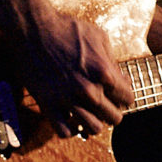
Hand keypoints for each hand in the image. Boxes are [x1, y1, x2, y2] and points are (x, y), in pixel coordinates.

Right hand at [17, 1, 133, 137]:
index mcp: (104, 72)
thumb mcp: (99, 37)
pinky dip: (70, 129)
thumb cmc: (67, 29)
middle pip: (114, 117)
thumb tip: (121, 79)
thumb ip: (112, 60)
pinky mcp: (48, 105)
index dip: (124, 96)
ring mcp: (68, 99)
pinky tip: (71, 119)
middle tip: (107, 106)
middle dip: (113, 112)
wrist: (34, 29)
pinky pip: (64, 132)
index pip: (127, 98)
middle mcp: (89, 89)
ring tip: (91, 114)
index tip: (118, 94)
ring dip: (95, 123)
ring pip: (93, 129)